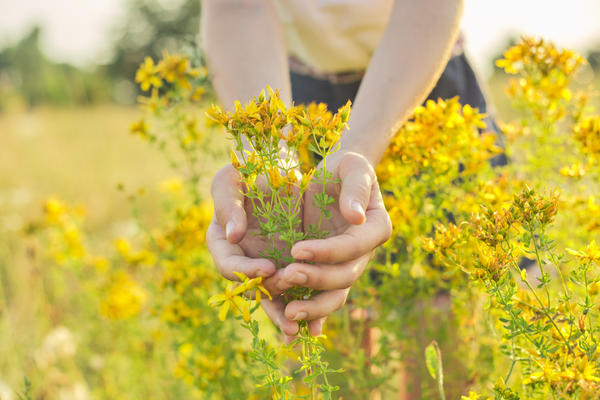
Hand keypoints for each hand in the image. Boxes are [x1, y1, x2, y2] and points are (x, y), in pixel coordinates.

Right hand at [206, 164, 303, 335]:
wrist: (278, 170)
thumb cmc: (247, 170)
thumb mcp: (231, 178)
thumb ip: (227, 204)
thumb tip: (233, 235)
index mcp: (221, 242)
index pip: (228, 264)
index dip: (245, 271)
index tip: (268, 268)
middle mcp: (242, 259)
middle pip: (249, 288)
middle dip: (267, 298)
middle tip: (287, 304)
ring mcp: (264, 265)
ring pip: (271, 297)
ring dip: (282, 313)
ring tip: (296, 328)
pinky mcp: (287, 267)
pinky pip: (293, 291)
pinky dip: (301, 306)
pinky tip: (314, 324)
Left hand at [263, 152, 391, 341]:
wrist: (333, 177)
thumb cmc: (345, 168)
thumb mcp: (352, 168)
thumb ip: (356, 190)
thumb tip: (356, 217)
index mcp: (375, 228)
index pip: (353, 247)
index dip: (327, 252)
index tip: (296, 249)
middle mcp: (364, 253)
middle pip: (345, 276)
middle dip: (317, 280)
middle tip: (287, 277)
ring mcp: (346, 265)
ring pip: (335, 295)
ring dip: (314, 306)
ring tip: (289, 313)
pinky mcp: (326, 270)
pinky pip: (319, 295)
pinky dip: (308, 310)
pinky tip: (289, 322)